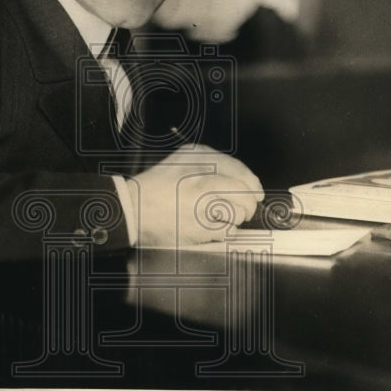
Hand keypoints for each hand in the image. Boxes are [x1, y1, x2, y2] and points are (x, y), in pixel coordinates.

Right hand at [125, 144, 263, 247]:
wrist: (134, 208)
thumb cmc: (157, 186)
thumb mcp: (183, 159)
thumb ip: (212, 162)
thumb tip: (242, 178)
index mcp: (200, 159)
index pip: (241, 171)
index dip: (252, 184)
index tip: (255, 191)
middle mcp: (203, 178)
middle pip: (245, 193)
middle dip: (248, 203)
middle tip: (245, 208)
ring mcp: (202, 203)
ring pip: (239, 212)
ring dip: (237, 218)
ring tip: (226, 217)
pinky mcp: (199, 226)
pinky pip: (227, 230)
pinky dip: (226, 231)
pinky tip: (215, 227)